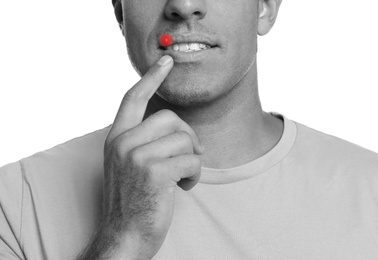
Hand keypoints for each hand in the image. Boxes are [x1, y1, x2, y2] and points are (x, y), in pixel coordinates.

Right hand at [102, 55, 203, 258]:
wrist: (124, 236)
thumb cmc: (131, 201)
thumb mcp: (127, 164)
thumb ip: (140, 141)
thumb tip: (171, 125)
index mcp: (116, 138)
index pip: (133, 98)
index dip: (151, 77)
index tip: (166, 60)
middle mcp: (123, 143)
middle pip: (170, 117)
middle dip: (187, 136)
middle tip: (188, 156)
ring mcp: (137, 156)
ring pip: (184, 138)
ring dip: (192, 159)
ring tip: (182, 177)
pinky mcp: (154, 172)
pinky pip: (191, 159)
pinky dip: (195, 174)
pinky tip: (184, 187)